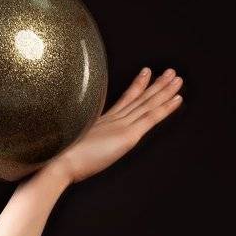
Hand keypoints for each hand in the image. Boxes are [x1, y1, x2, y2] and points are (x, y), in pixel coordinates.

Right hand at [48, 66, 183, 185]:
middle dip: (156, 84)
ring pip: (148, 104)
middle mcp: (113, 119)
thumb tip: (75, 146)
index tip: (146, 72)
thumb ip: (78, 142)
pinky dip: (165, 108)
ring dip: (165, 90)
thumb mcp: (71, 146)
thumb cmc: (60, 160)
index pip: (125, 100)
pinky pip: (151, 118)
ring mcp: (121, 126)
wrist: (58, 163)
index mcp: (101, 121)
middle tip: (170, 71)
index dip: (137, 86)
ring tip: (177, 78)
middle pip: (140, 98)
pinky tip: (177, 99)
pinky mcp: (127, 135)